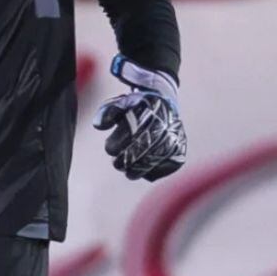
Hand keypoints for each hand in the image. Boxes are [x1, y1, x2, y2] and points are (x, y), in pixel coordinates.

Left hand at [93, 55, 185, 181]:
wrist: (165, 107)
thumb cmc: (137, 107)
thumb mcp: (121, 103)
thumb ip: (107, 112)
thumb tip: (98, 125)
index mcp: (149, 113)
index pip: (129, 136)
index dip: (115, 145)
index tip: (109, 148)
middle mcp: (165, 128)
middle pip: (139, 153)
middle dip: (123, 161)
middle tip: (117, 163)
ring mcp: (174, 144)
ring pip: (149, 165)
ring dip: (135, 170)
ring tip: (127, 169)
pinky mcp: (178, 157)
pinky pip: (159, 171)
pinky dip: (148, 172)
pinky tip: (142, 167)